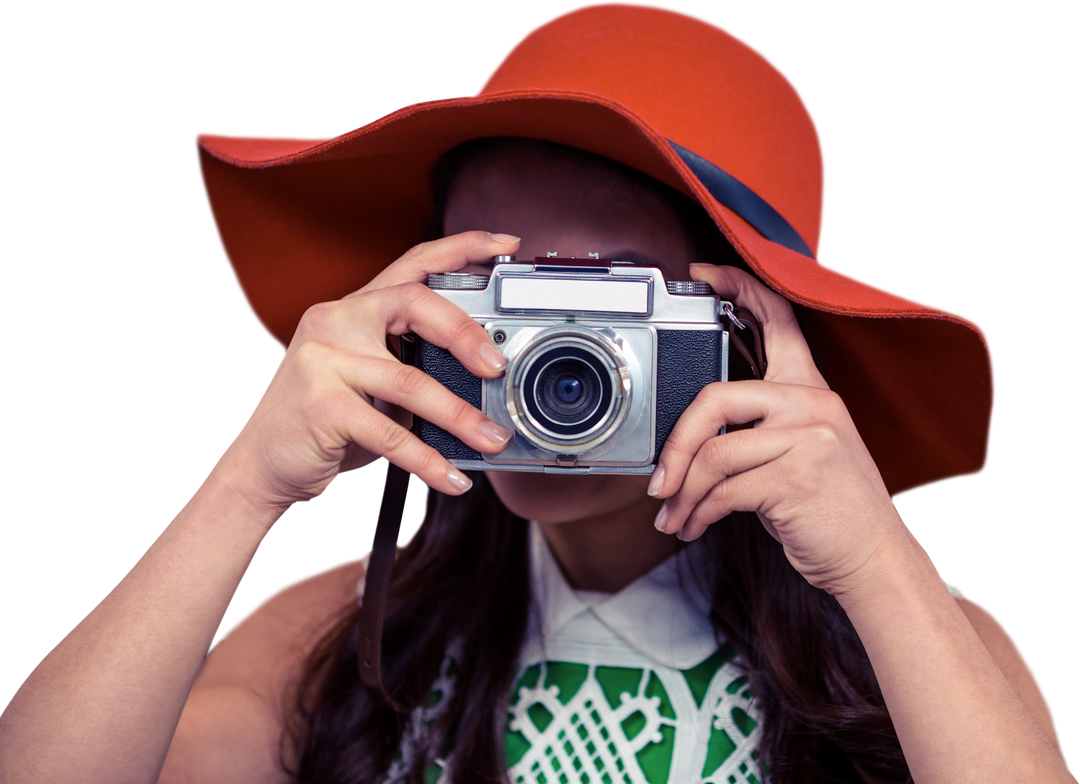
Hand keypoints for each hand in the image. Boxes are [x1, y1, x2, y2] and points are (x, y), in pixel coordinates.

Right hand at [218, 231, 521, 513]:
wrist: (259, 466)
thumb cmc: (321, 423)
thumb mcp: (367, 381)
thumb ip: (411, 366)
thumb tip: (483, 385)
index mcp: (353, 309)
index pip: (413, 264)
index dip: (461, 249)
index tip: (504, 245)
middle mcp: (336, 322)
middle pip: (415, 303)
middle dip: (467, 332)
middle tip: (498, 367)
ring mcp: (323, 361)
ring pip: (411, 382)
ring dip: (461, 417)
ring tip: (491, 439)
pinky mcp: (322, 406)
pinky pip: (391, 434)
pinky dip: (429, 461)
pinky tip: (452, 477)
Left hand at [649, 265, 904, 594]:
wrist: (874, 560)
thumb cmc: (830, 510)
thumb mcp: (801, 454)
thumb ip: (758, 430)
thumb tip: (690, 442)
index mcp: (812, 389)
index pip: (779, 321)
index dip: (742, 289)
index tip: (707, 274)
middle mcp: (813, 402)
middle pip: (714, 398)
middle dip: (674, 447)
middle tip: (658, 482)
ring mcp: (809, 436)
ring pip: (713, 454)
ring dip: (683, 494)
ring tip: (675, 516)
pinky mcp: (797, 476)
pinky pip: (724, 490)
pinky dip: (699, 512)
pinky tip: (694, 526)